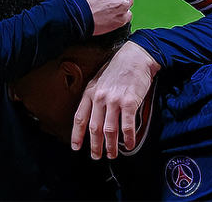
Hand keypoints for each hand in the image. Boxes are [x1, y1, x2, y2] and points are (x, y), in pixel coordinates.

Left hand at [71, 41, 159, 158]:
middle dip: (94, 145)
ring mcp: (114, 100)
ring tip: (112, 154)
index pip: (79, 117)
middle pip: (94, 127)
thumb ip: (94, 95)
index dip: (77, 134)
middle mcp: (99, 97)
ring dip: (110, 146)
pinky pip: (127, 126)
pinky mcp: (129, 102)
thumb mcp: (99, 79)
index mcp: (90, 91)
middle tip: (96, 156)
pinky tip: (129, 145)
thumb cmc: (118, 67)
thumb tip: (92, 113)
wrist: (136, 56)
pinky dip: (128, 138)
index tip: (76, 147)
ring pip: (109, 130)